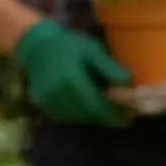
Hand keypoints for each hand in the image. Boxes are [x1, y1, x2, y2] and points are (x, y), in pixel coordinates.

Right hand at [13, 18, 130, 125]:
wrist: (37, 46)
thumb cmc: (69, 46)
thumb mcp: (92, 50)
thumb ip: (109, 68)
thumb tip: (128, 84)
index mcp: (72, 79)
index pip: (96, 107)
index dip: (112, 116)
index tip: (126, 119)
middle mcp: (58, 94)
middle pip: (87, 115)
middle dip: (104, 117)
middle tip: (117, 115)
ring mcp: (47, 101)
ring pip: (76, 118)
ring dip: (90, 116)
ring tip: (101, 108)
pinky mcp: (42, 105)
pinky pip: (64, 116)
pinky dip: (76, 114)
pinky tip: (82, 105)